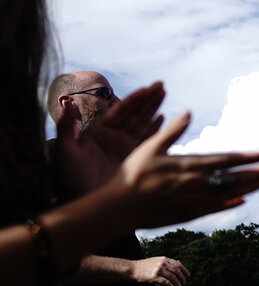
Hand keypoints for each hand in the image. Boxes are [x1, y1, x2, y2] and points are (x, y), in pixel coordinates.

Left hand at [55, 82, 165, 196]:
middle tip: (161, 85)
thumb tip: (67, 100)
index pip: (120, 110)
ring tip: (164, 93)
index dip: (134, 99)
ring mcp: (126, 146)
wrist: (85, 201)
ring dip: (154, 108)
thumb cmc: (71, 178)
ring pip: (143, 122)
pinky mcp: (136, 157)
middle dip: (148, 99)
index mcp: (100, 132)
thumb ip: (66, 126)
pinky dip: (157, 128)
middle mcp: (115, 136)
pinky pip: (149, 139)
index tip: (146, 89)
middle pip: (135, 113)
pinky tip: (164, 118)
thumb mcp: (66, 151)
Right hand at [110, 111, 258, 228]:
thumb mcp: (150, 146)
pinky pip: (213, 209)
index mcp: (187, 165)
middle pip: (230, 179)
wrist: (117, 207)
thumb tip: (188, 111)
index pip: (224, 160)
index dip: (244, 158)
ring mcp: (191, 201)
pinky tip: (240, 200)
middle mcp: (194, 184)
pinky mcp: (186, 214)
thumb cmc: (131, 174)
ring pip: (225, 194)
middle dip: (251, 174)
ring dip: (245, 188)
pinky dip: (228, 204)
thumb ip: (173, 130)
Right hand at [131, 256, 189, 285]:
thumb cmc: (144, 266)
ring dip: (177, 283)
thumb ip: (167, 262)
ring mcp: (159, 269)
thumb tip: (179, 262)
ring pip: (173, 277)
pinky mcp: (155, 276)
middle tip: (184, 283)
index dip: (184, 270)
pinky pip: (166, 282)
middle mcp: (163, 263)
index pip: (178, 264)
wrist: (132, 269)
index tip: (188, 275)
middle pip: (177, 271)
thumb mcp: (157, 261)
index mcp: (164, 259)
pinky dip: (171, 285)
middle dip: (182, 278)